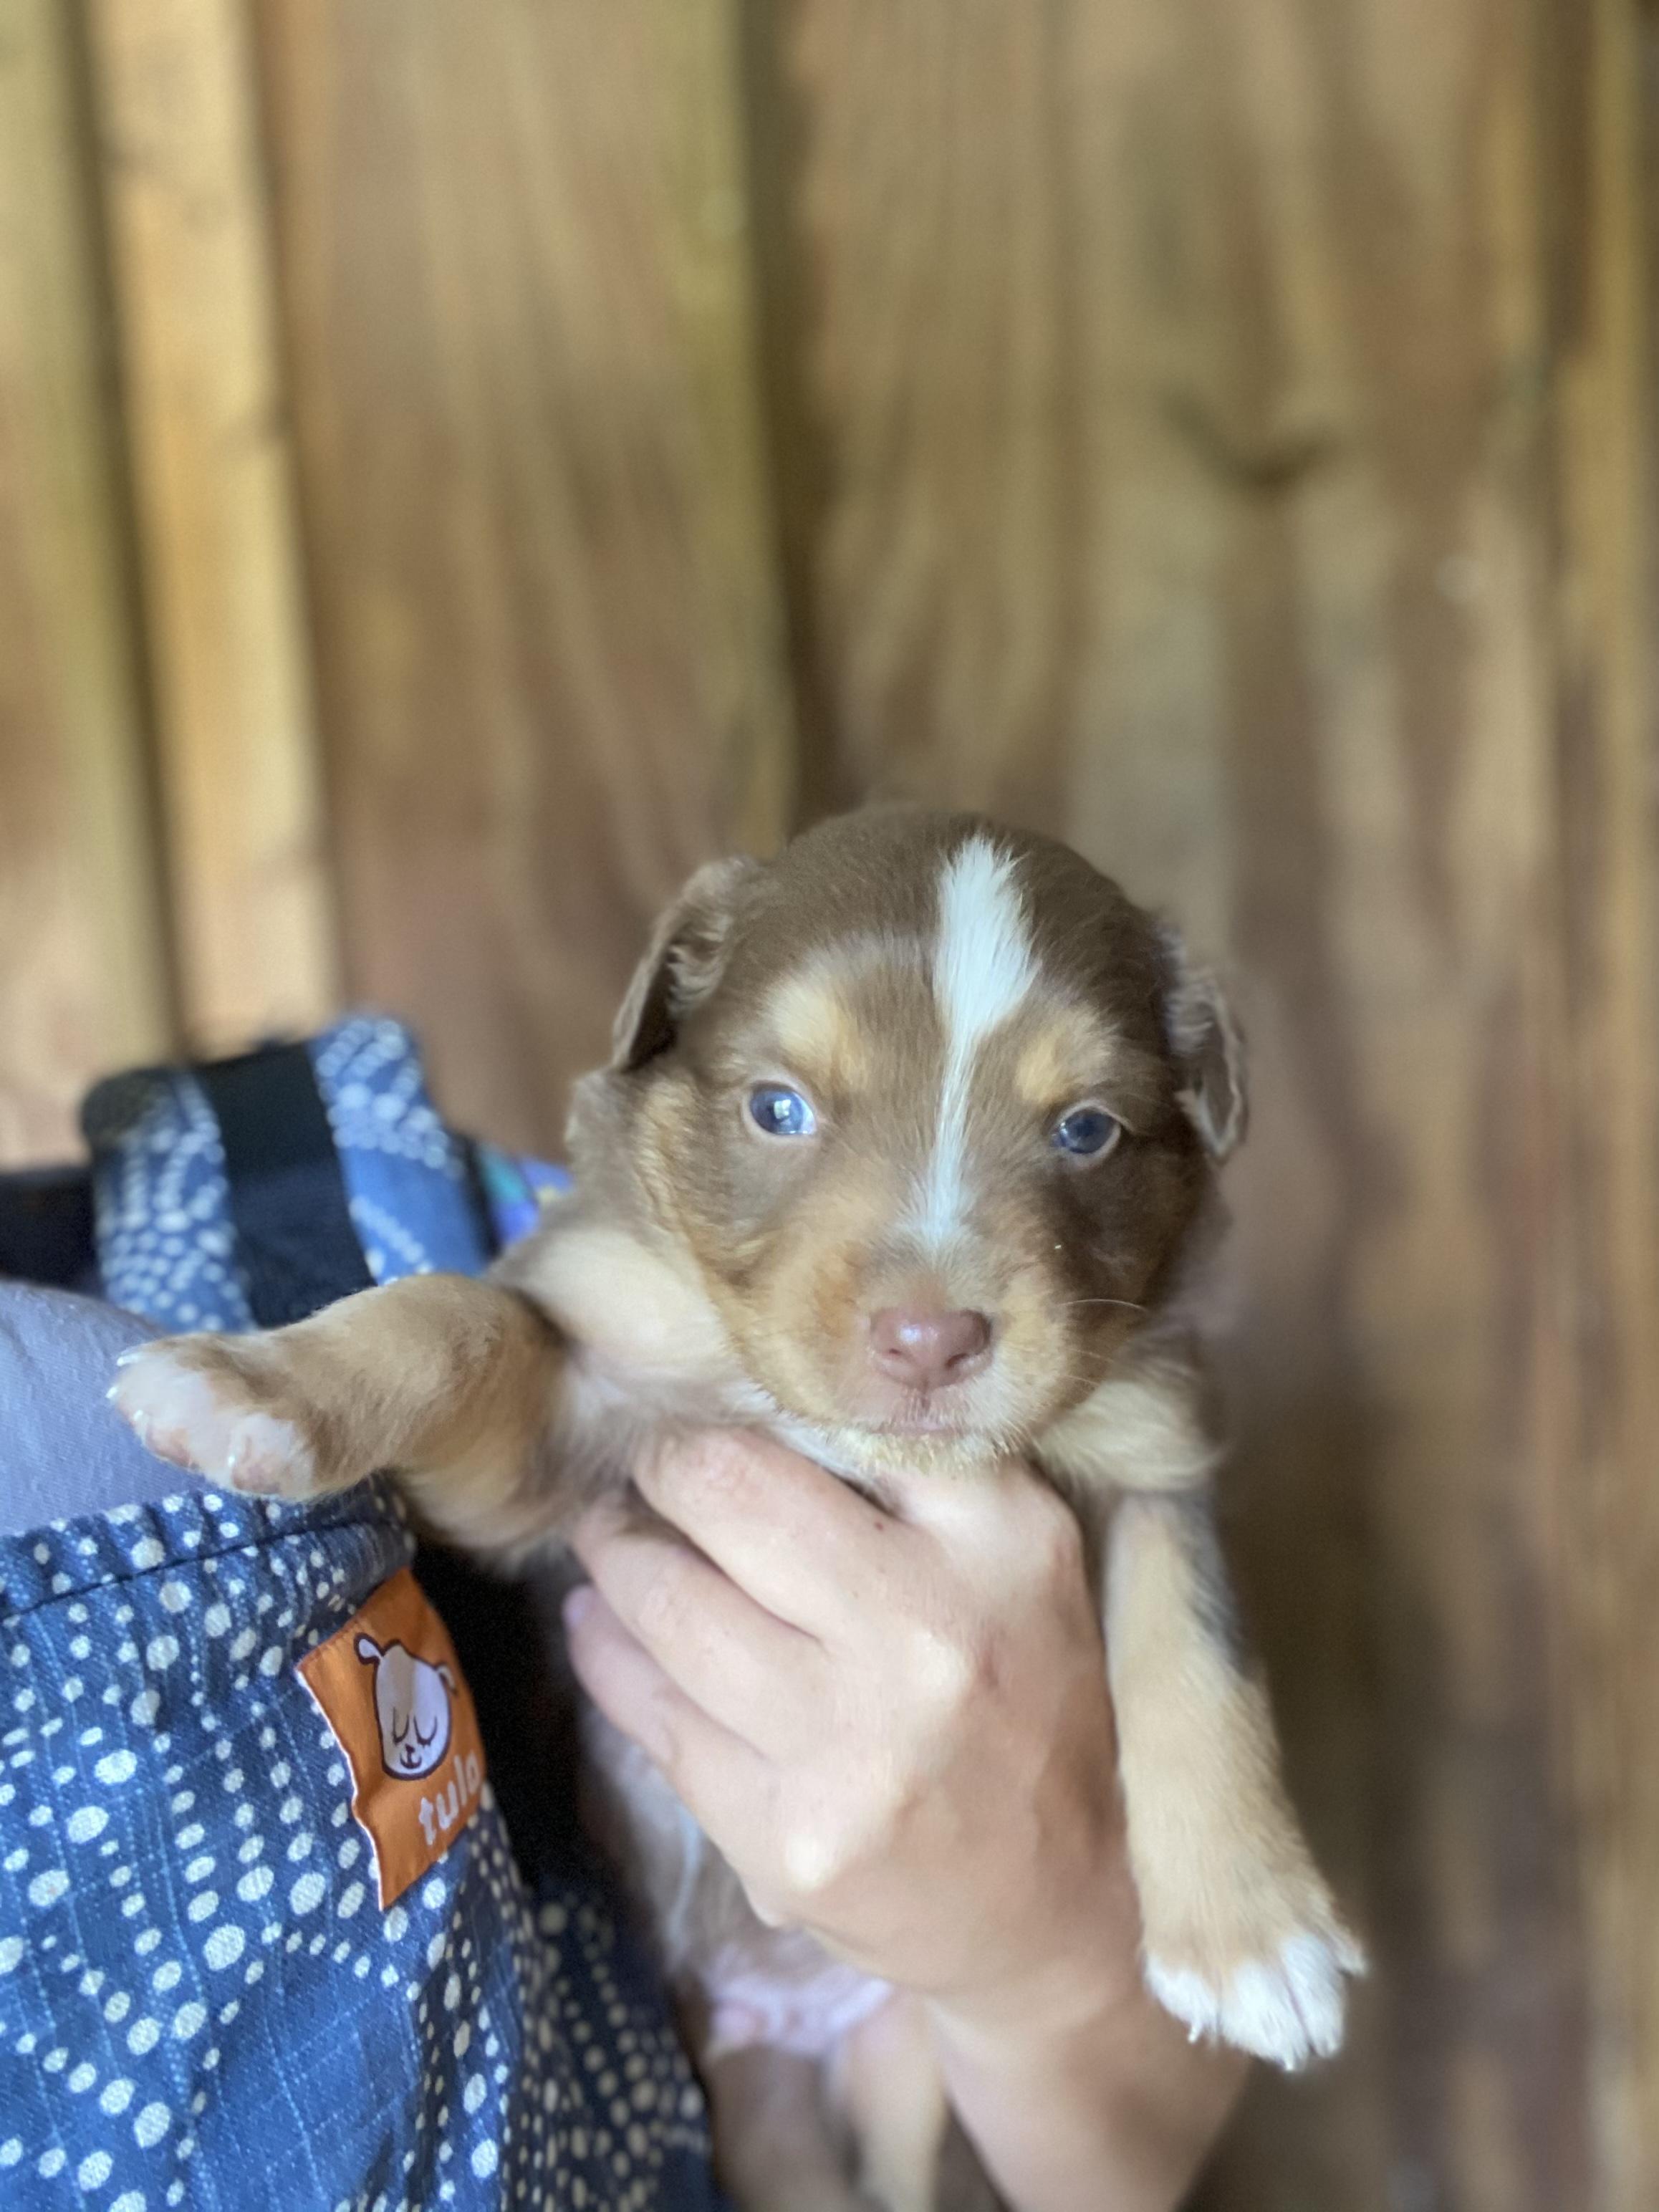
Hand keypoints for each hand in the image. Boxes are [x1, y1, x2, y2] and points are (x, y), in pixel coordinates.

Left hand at [564, 1431, 1241, 2208]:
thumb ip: (922, 1462)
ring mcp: (852, 1748)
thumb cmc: (1027, 1695)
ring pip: (669, 1606)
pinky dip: (608, 1655)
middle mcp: (930, 1634)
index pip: (842, 1413)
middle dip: (663, 1465)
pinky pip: (654, 1718)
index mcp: (1001, 1541)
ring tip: (607, 1536)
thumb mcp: (1022, 1555)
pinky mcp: (787, 1841)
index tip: (714, 1400)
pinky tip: (600, 1624)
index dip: (757, 1400)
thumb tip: (761, 1385)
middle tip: (646, 1463)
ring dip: (615, 1556)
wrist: (1063, 1907)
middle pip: (729, 1492)